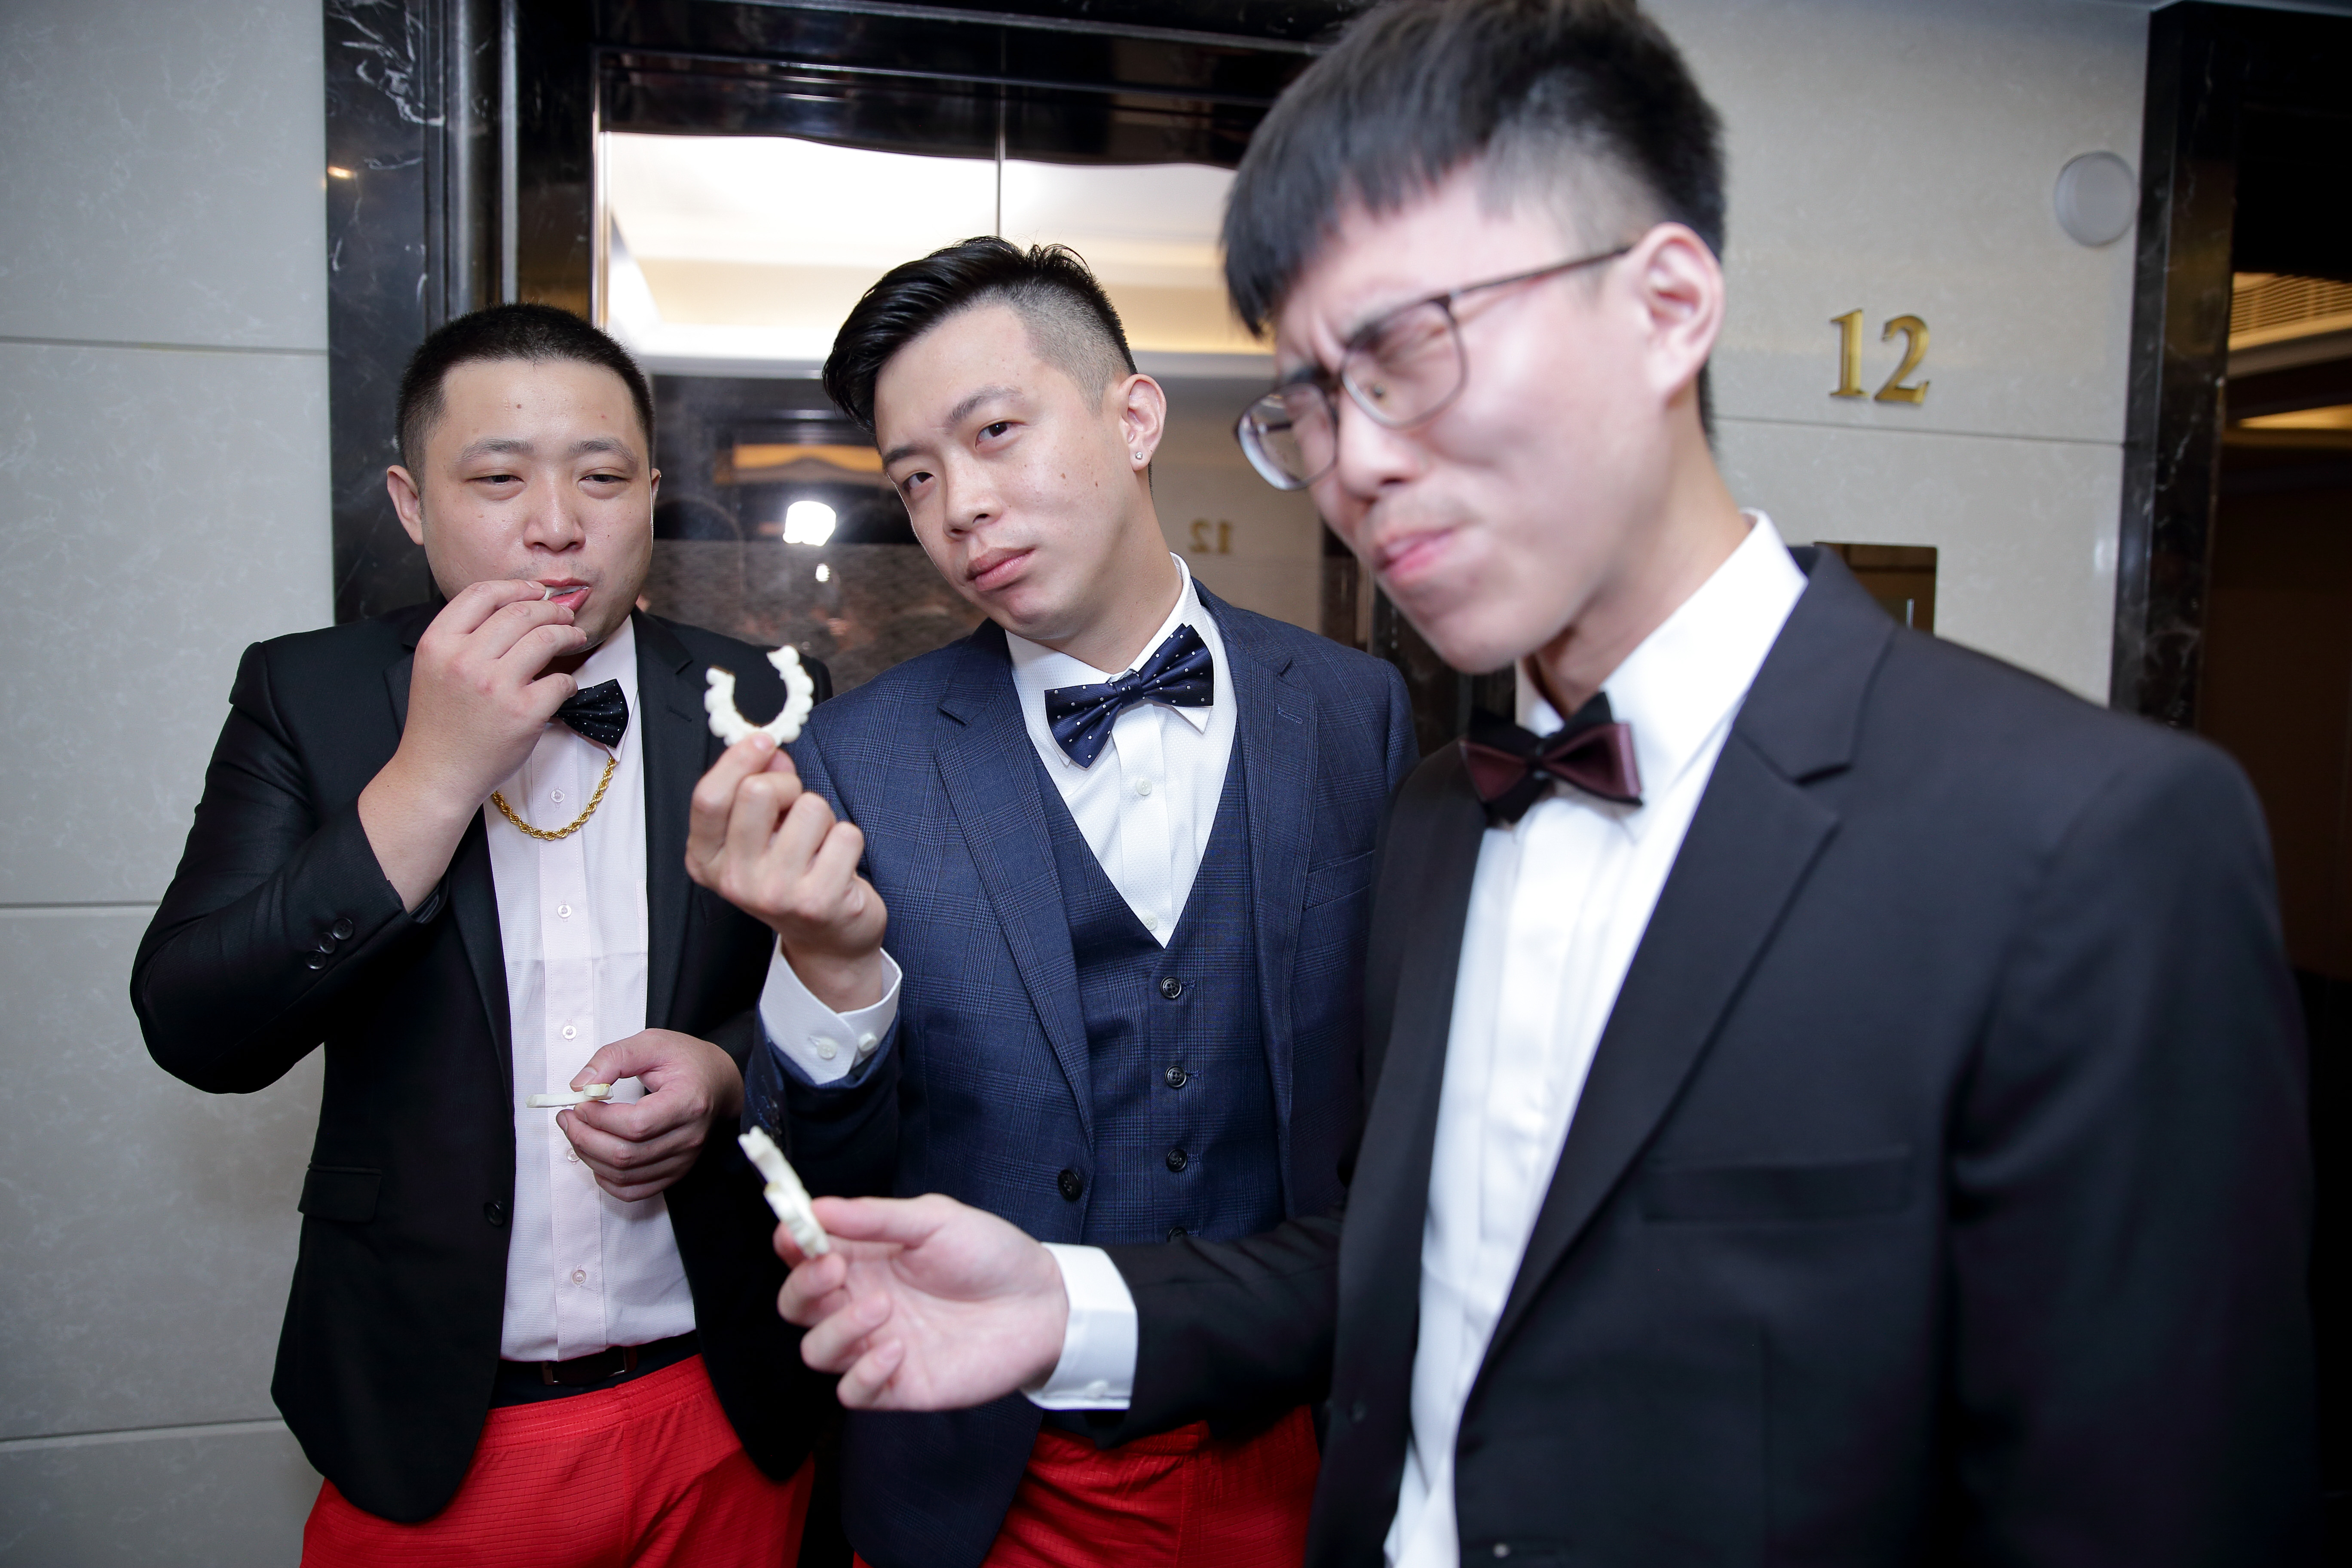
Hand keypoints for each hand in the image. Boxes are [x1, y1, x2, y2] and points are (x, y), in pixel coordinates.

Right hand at [359, 580, 588, 907]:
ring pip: (546, 638)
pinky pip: (560, 682)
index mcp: (439, 643)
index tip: (537, 590)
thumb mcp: (434, 667)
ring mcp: (496, 686)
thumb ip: (464, 635)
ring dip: (568, 635)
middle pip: (521, 612)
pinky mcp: (524, 713)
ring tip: (574, 638)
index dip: (517, 587)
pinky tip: (563, 686)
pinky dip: (567, 681)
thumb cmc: (440, 722)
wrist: (437, 774)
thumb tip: (515, 605)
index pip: (483, 594)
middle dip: (551, 609)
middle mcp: (465, 659)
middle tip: (565, 616)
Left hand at [556, 1029, 743, 1201]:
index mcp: (688, 1102)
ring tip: (576, 1132)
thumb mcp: (651, 1043)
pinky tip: (596, 1158)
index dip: (599, 1118)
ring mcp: (683, 1159)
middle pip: (626, 1155)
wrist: (719, 1082)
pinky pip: (634, 1190)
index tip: (580, 1102)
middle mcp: (689, 1137)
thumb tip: (581, 1086)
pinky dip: (607, 1180)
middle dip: (585, 1138)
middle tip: (568, 1117)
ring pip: (624, 1176)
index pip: (637, 1125)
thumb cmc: (687, 1061)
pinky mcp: (675, 1172)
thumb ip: (614, 1058)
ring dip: (590, 1157)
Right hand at [686, 736, 887, 1011]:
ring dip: (824, 818)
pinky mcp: (818, 901)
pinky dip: (849, 840)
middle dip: (788, 785)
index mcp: (708, 859)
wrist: (828, 939)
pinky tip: (837, 865)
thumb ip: (757, 789)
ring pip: (811, 807)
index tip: (762, 741)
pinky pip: (846, 834)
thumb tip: (768, 749)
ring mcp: (775, 893)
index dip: (738, 759)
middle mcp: (735, 879)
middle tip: (796, 808)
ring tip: (818, 847)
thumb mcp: (760, 835)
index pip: (709, 797)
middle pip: (759, 791)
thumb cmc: (793, 880)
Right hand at [778, 1195, 1068, 1409]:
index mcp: (864, 1258)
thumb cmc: (990, 1254)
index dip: (790, 1244)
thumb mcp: (935, 1220)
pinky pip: (852, 1393)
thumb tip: (816, 1207)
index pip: (802, 1255)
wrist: (1041, 1303)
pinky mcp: (898, 1385)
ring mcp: (876, 1346)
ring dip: (837, 1330)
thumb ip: (875, 1217)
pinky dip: (863, 1374)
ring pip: (816, 1351)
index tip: (795, 1233)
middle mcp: (860, 1302)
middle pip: (796, 1306)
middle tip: (836, 1271)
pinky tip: (897, 1349)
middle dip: (803, 1288)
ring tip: (884, 1307)